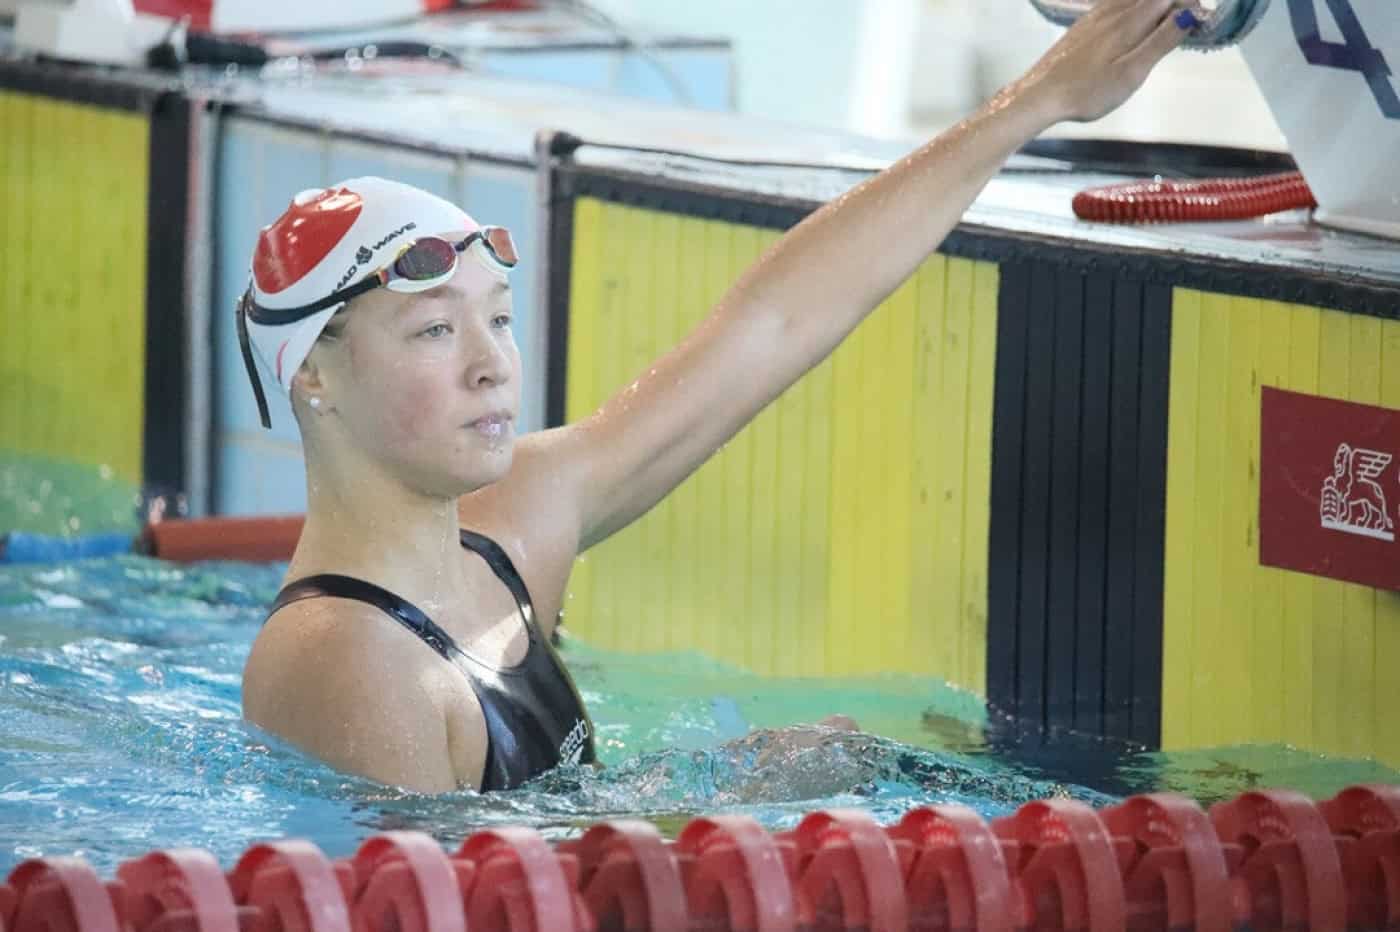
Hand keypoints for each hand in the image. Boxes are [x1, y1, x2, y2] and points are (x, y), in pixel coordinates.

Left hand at [1017, 0, 1200, 123]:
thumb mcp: (1132, 72)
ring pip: (1131, 0)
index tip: (1202, 19)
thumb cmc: (1088, 91)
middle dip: (1173, 5)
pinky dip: (1132, 8)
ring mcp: (1094, 18)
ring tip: (1164, 22)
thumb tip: (1190, 14)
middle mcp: (1112, 12)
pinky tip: (1131, 21)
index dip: (1188, 4)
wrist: (1041, 96)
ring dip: (1153, 6)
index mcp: (1129, 22)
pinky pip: (1113, 5)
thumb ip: (1161, 41)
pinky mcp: (1082, 27)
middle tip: (1188, 22)